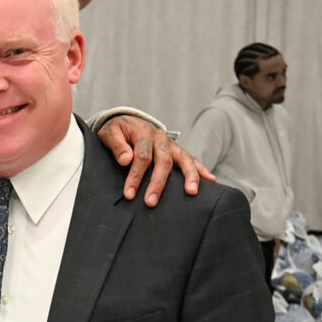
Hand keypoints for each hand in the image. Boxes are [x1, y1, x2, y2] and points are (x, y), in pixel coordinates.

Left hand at [97, 115, 214, 205]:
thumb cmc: (117, 130)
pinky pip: (191, 159)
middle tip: (151, 201)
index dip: (136, 176)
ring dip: (189, 176)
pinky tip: (211, 180)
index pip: (142, 156)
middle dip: (158, 182)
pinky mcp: (177, 150)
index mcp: (143, 133)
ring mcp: (171, 144)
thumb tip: (125, 160)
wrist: (127, 120)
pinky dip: (202, 169)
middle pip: (163, 161)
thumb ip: (117, 145)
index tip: (129, 193)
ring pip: (183, 159)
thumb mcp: (110, 133)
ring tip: (191, 192)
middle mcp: (160, 138)